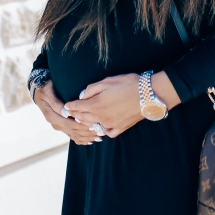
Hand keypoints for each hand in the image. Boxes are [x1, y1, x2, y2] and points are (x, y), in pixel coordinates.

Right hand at [33, 79, 102, 145]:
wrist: (39, 91)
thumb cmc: (45, 89)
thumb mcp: (48, 92)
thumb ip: (56, 103)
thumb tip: (66, 113)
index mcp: (51, 116)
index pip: (69, 123)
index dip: (81, 125)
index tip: (93, 125)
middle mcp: (55, 123)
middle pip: (73, 130)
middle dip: (87, 132)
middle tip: (100, 132)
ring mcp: (58, 125)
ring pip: (73, 134)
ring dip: (86, 137)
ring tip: (99, 137)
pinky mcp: (61, 126)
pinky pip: (71, 135)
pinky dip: (81, 139)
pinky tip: (90, 141)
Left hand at [64, 72, 179, 138]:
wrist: (148, 95)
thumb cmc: (128, 84)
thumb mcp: (107, 81)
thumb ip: (92, 89)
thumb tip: (82, 96)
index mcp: (95, 105)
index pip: (77, 107)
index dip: (70, 106)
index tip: (65, 106)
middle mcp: (101, 117)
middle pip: (83, 118)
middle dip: (75, 115)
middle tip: (70, 113)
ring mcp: (111, 124)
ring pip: (93, 126)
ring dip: (86, 123)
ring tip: (82, 121)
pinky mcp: (121, 128)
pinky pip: (108, 133)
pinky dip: (102, 131)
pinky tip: (102, 128)